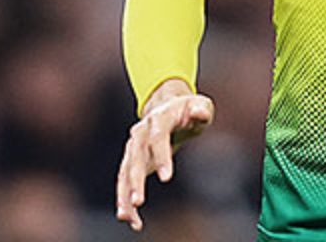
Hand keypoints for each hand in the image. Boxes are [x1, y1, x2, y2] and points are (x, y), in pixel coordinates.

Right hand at [115, 79, 213, 231]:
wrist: (169, 107)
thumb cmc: (189, 109)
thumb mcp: (200, 105)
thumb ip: (200, 110)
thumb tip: (199, 113)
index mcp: (159, 117)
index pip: (158, 137)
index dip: (161, 156)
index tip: (166, 178)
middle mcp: (141, 132)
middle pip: (136, 157)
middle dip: (136, 180)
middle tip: (138, 201)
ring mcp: (134, 147)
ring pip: (125, 172)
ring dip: (124, 194)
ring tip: (126, 217)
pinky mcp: (132, 160)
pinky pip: (125, 181)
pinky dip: (125, 199)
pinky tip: (130, 219)